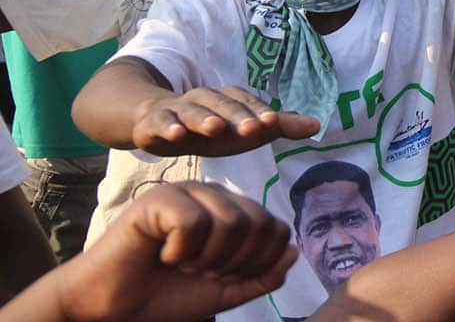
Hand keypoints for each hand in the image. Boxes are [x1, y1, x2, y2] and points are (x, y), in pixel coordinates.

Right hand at [54, 182, 295, 321]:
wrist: (114, 309)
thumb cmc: (168, 295)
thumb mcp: (225, 291)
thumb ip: (262, 276)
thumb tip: (294, 252)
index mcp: (232, 211)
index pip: (275, 228)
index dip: (257, 263)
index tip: (225, 277)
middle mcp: (213, 195)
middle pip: (258, 223)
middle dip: (233, 262)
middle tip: (201, 271)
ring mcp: (186, 192)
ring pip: (229, 221)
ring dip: (207, 258)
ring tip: (183, 264)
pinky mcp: (159, 198)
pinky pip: (193, 221)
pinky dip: (181, 250)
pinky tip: (164, 255)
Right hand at [132, 86, 319, 156]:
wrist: (159, 124)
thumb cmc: (212, 129)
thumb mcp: (243, 131)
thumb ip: (279, 128)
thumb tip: (317, 125)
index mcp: (229, 100)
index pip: (248, 104)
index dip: (260, 113)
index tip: (273, 124)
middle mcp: (206, 99)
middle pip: (223, 105)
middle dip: (238, 117)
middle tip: (252, 130)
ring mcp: (178, 109)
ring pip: (192, 110)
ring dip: (203, 118)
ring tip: (214, 129)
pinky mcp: (152, 122)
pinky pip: (158, 122)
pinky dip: (166, 127)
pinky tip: (175, 135)